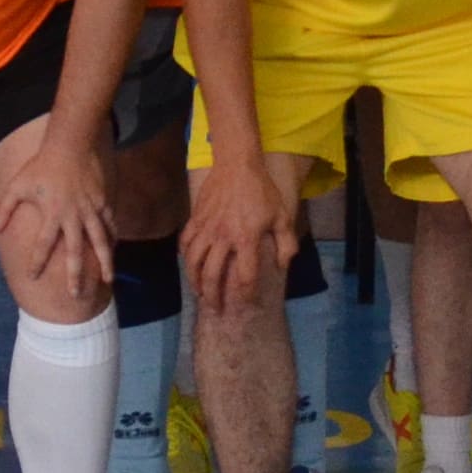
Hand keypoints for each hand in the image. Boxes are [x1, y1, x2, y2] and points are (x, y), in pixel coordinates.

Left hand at [0, 135, 114, 304]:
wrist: (71, 144)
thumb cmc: (41, 165)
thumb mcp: (17, 185)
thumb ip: (5, 209)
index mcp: (52, 214)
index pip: (42, 245)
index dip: (36, 262)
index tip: (32, 278)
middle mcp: (73, 216)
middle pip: (76, 252)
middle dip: (75, 275)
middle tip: (76, 295)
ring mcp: (91, 210)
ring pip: (100, 242)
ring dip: (105, 263)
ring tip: (108, 280)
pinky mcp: (103, 202)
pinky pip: (109, 225)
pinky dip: (112, 239)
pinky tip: (113, 251)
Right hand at [179, 153, 297, 313]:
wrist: (237, 164)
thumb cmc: (262, 191)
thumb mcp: (282, 216)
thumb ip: (286, 244)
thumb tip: (283, 266)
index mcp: (246, 239)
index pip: (244, 276)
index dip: (246, 294)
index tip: (247, 302)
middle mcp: (223, 238)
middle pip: (213, 275)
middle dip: (214, 296)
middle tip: (216, 308)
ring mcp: (206, 229)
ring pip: (194, 263)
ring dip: (195, 282)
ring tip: (200, 293)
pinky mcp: (196, 219)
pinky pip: (186, 244)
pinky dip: (185, 258)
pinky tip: (190, 266)